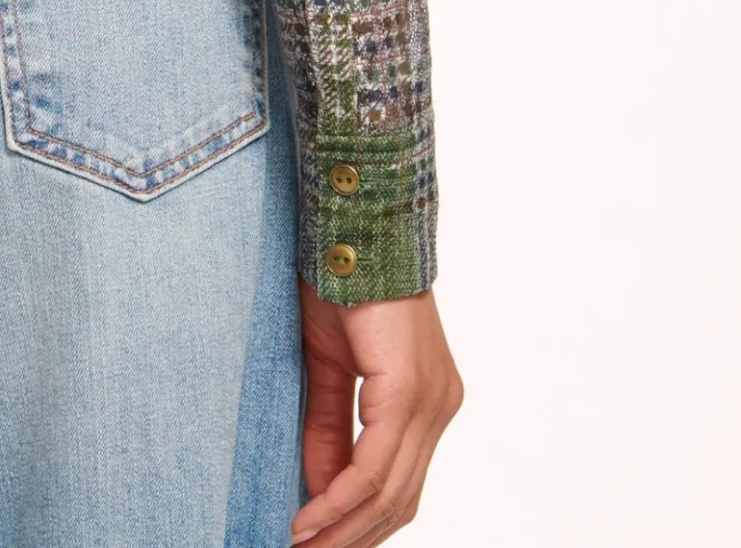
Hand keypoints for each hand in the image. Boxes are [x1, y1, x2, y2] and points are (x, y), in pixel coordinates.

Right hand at [293, 282, 461, 544]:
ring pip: (390, 491)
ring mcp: (432, 401)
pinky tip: (310, 518)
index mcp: (426, 401)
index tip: (315, 541)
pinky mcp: (411, 391)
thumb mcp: (327, 365)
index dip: (359, 522)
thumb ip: (329, 428)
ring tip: (301, 546)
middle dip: (351, 537)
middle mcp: (439, 407)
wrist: (353, 224)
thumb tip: (319, 490)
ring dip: (343, 528)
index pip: (399, 484)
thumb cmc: (338, 282)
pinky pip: (376, 465)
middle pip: (399, 499)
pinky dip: (340, 498)